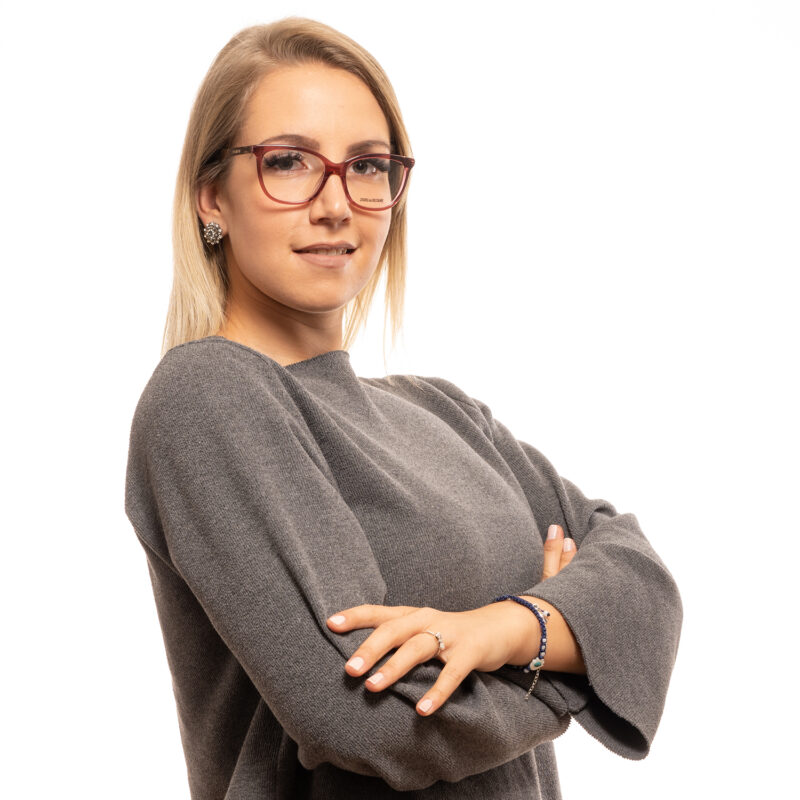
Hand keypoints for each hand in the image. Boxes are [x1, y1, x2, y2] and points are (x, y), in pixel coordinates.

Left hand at [327, 523, 579, 716]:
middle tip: (348, 670)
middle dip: (370, 648)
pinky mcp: (469, 653)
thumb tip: (357, 656)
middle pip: (394, 630)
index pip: (379, 612)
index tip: (330, 623)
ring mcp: (449, 635)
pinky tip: (422, 710)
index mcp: (412, 614)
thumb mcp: (423, 629)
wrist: (501, 627)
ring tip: (373, 687)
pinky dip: (436, 692)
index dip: (355, 616)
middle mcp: (427, 620)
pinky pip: (451, 674)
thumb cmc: (450, 633)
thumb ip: (396, 638)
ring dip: (394, 667)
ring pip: (418, 648)